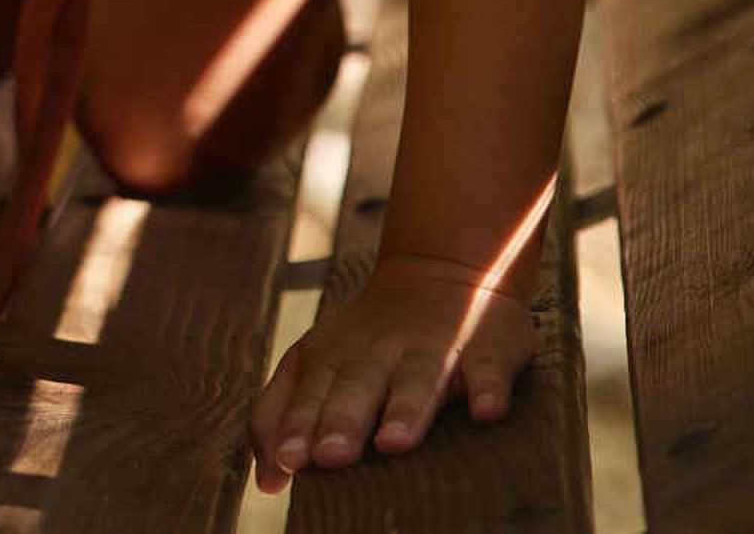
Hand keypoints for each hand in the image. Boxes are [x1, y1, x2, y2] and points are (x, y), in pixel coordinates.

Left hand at [246, 248, 536, 492]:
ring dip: (406, 410)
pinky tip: (485, 412)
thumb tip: (265, 483)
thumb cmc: (366, 339)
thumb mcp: (313, 362)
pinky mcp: (487, 349)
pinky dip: (488, 389)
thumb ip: (279, 415)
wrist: (444, 269)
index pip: (312, 394)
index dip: (300, 425)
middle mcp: (381, 354)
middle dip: (344, 420)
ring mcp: (436, 349)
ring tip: (394, 442)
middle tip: (331, 456)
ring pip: (418, 380)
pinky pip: (488, 371)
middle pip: (359, 387)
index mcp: (335, 358)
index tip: (289, 460)